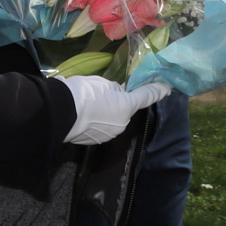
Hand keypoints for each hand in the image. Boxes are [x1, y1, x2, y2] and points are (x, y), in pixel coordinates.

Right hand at [57, 76, 171, 145]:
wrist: (59, 113)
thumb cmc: (83, 93)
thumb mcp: (102, 83)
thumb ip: (116, 89)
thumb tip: (120, 94)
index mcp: (126, 107)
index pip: (146, 97)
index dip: (157, 91)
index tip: (166, 88)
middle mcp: (122, 124)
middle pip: (125, 109)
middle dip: (119, 102)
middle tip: (103, 92)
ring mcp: (108, 135)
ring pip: (112, 120)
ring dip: (107, 113)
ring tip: (89, 104)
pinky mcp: (95, 141)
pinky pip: (101, 128)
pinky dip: (96, 121)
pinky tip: (83, 115)